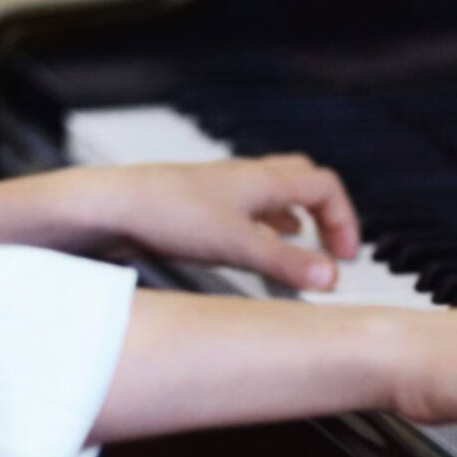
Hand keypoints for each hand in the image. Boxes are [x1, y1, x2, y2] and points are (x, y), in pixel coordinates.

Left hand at [82, 156, 362, 291]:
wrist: (110, 205)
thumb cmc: (168, 214)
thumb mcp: (237, 246)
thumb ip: (286, 264)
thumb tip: (332, 278)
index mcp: (263, 180)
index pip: (325, 186)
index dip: (345, 220)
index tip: (346, 257)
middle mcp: (245, 178)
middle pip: (302, 181)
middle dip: (324, 212)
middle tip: (331, 247)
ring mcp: (220, 189)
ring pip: (272, 195)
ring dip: (292, 220)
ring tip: (298, 251)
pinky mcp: (198, 204)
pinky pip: (245, 209)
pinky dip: (261, 227)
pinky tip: (251, 249)